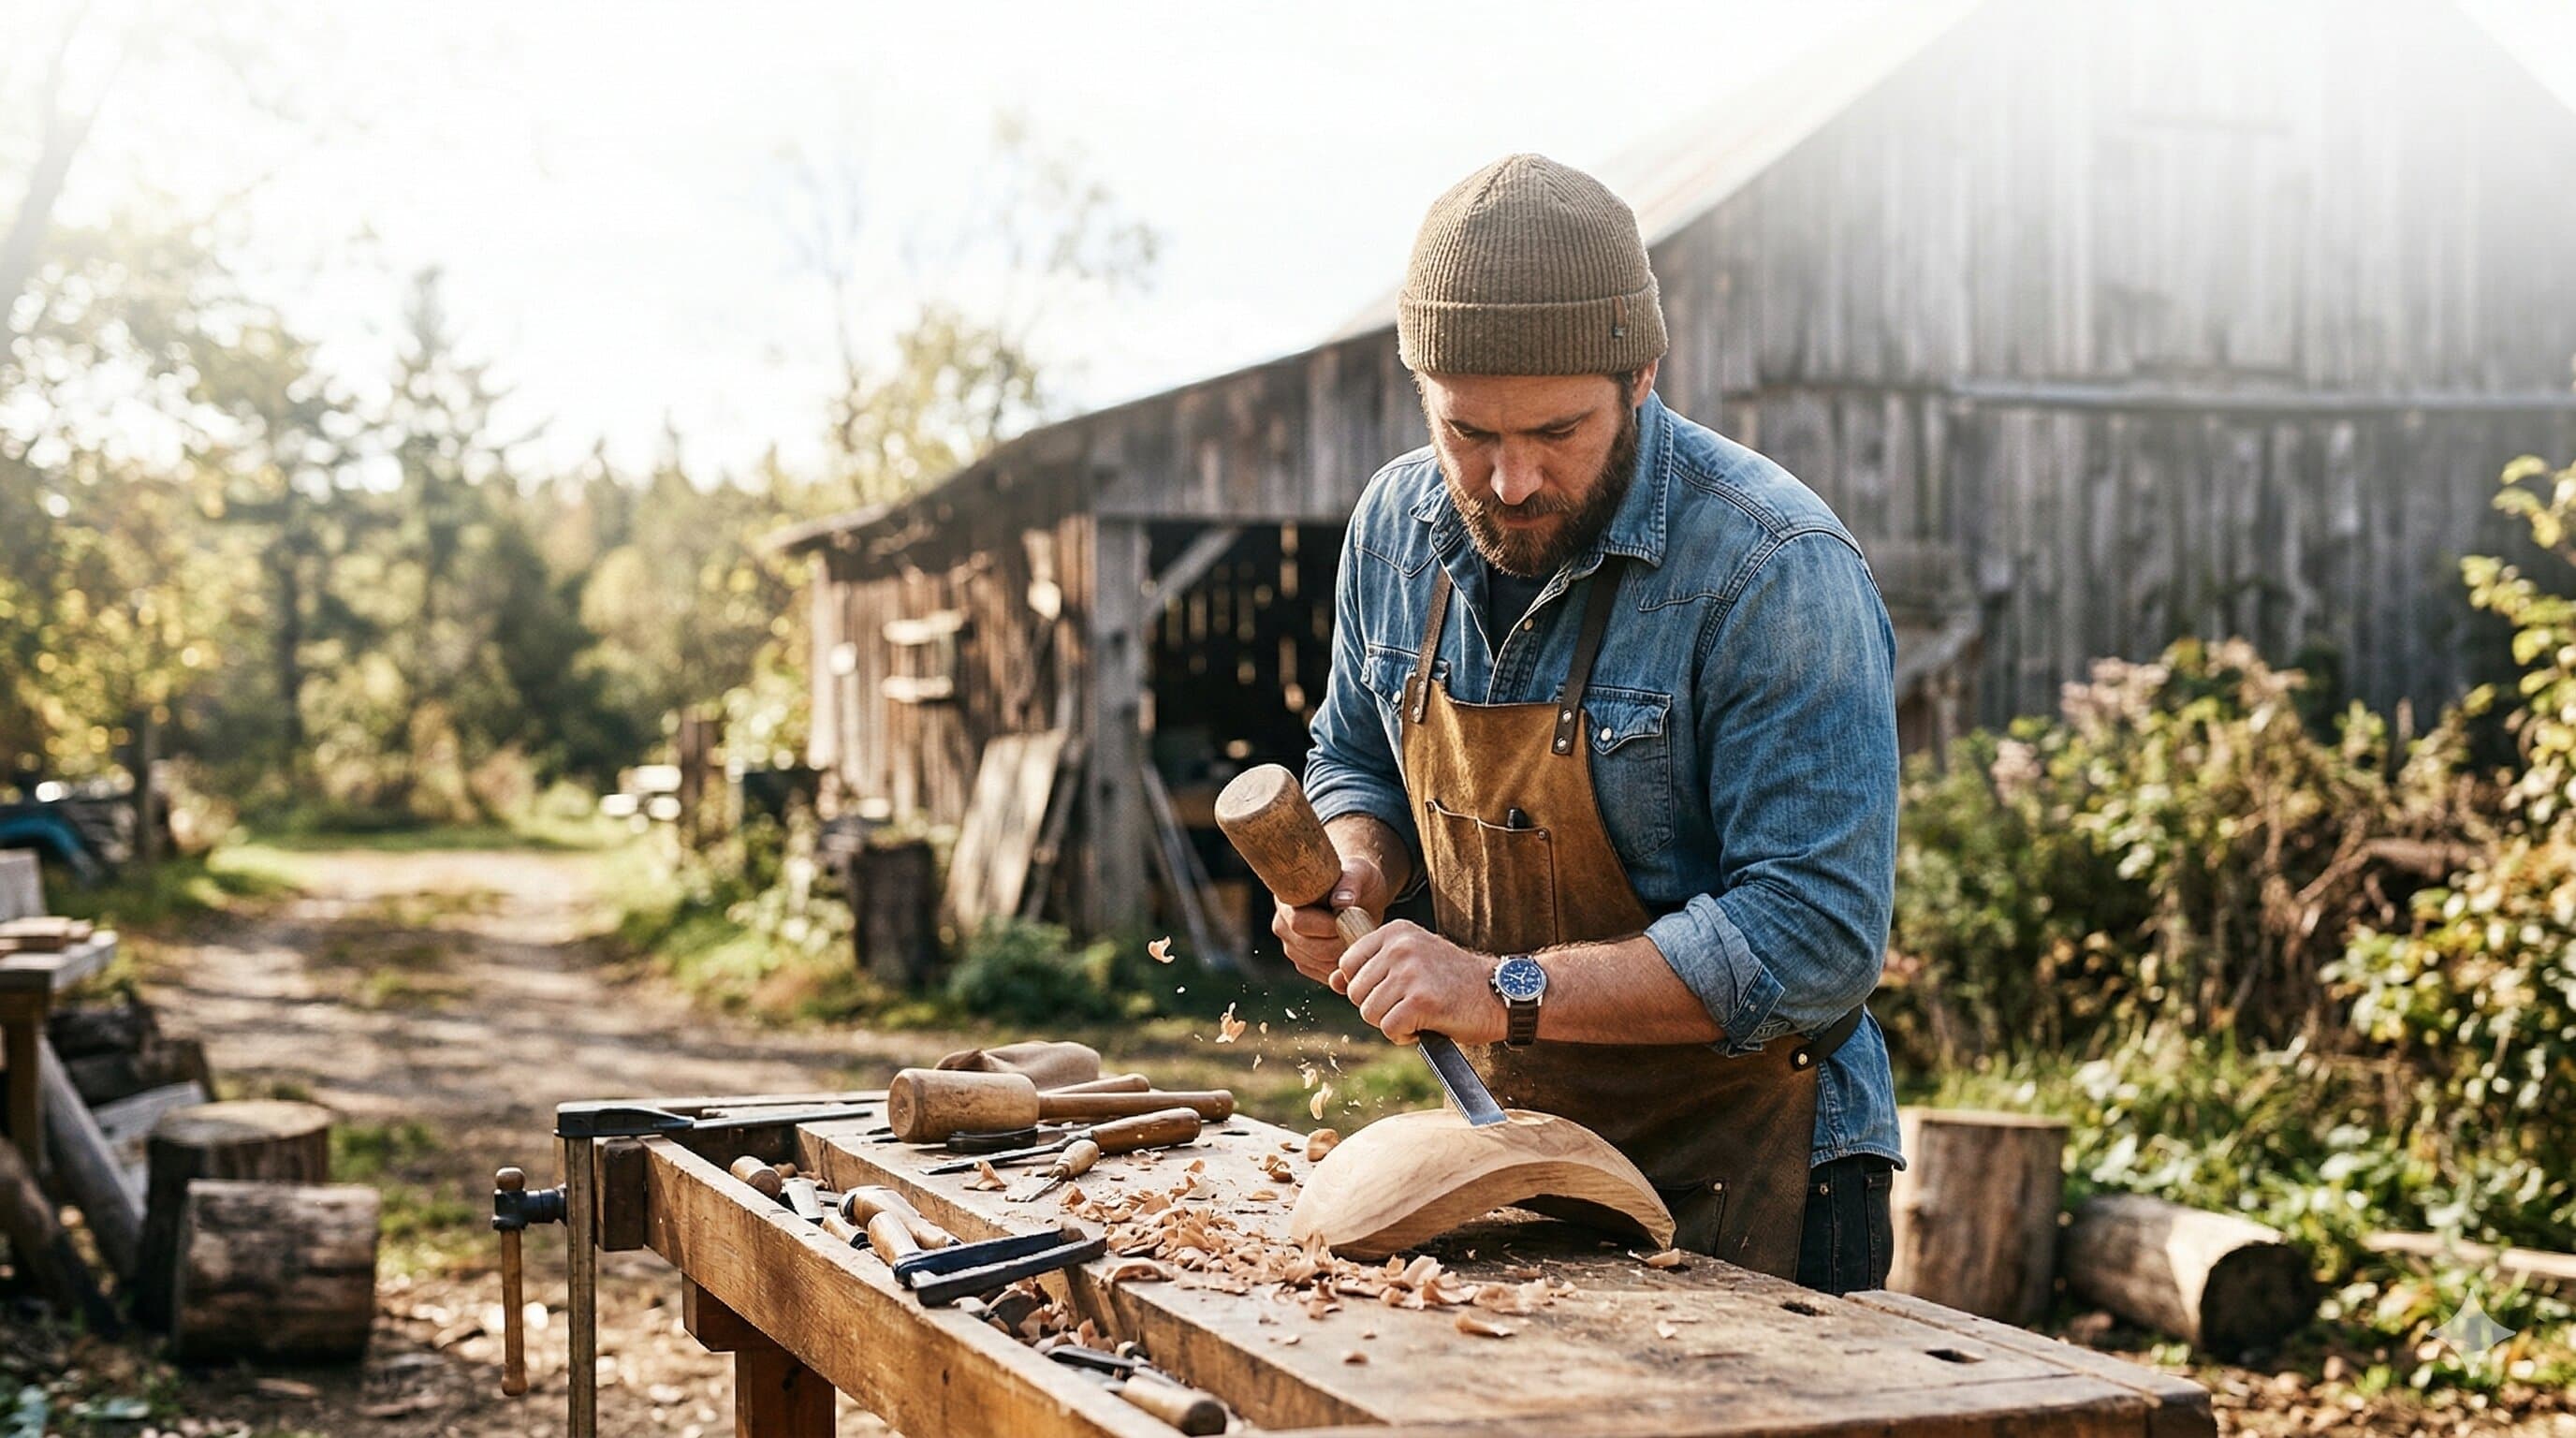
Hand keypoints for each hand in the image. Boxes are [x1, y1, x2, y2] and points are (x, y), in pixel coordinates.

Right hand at [1270, 855, 1390, 985]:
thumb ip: (1350, 883)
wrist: (1362, 894)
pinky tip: (1355, 953)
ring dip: (1341, 957)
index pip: (1298, 922)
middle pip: (1306, 946)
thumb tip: (1342, 902)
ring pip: (1314, 963)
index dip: (1326, 926)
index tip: (1350, 918)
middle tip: (1360, 933)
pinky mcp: (1303, 961)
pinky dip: (1341, 969)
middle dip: (1338, 944)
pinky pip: (1321, 974)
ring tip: (1358, 938)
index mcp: (1289, 898)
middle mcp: (1282, 923)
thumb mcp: (1359, 873)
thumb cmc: (1358, 878)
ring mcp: (1291, 945)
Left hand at [1334, 920, 1504, 1044]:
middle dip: (1379, 1007)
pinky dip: (1405, 1036)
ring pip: (1369, 1013)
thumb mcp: (1411, 962)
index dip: (1366, 987)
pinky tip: (1425, 1025)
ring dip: (1392, 1023)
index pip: (1347, 965)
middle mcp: (1400, 947)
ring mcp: (1411, 973)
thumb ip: (1372, 968)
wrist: (1500, 993)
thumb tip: (1331, 979)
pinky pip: (1390, 1029)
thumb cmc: (1453, 981)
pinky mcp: (1422, 1001)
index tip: (1394, 990)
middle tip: (1410, 1004)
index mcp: (1395, 932)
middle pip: (1355, 993)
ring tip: (1420, 1014)